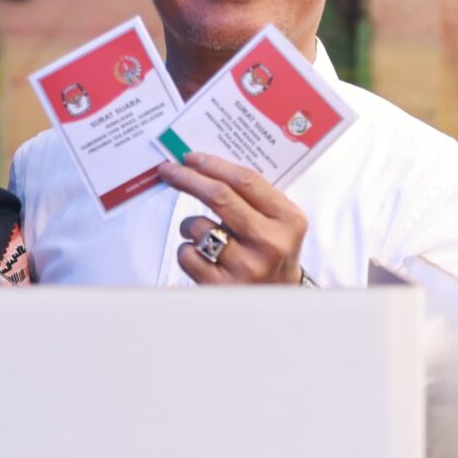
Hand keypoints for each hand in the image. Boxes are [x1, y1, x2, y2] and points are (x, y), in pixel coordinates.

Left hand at [157, 153, 308, 285]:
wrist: (276, 300)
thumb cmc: (271, 251)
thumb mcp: (278, 221)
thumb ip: (252, 196)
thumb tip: (202, 166)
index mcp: (288, 219)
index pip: (245, 181)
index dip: (213, 165)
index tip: (191, 157)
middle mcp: (270, 243)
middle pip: (219, 197)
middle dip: (188, 178)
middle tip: (169, 170)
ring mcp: (247, 267)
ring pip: (197, 226)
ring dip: (189, 225)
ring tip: (203, 235)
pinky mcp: (223, 287)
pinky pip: (187, 254)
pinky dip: (187, 250)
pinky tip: (203, 258)